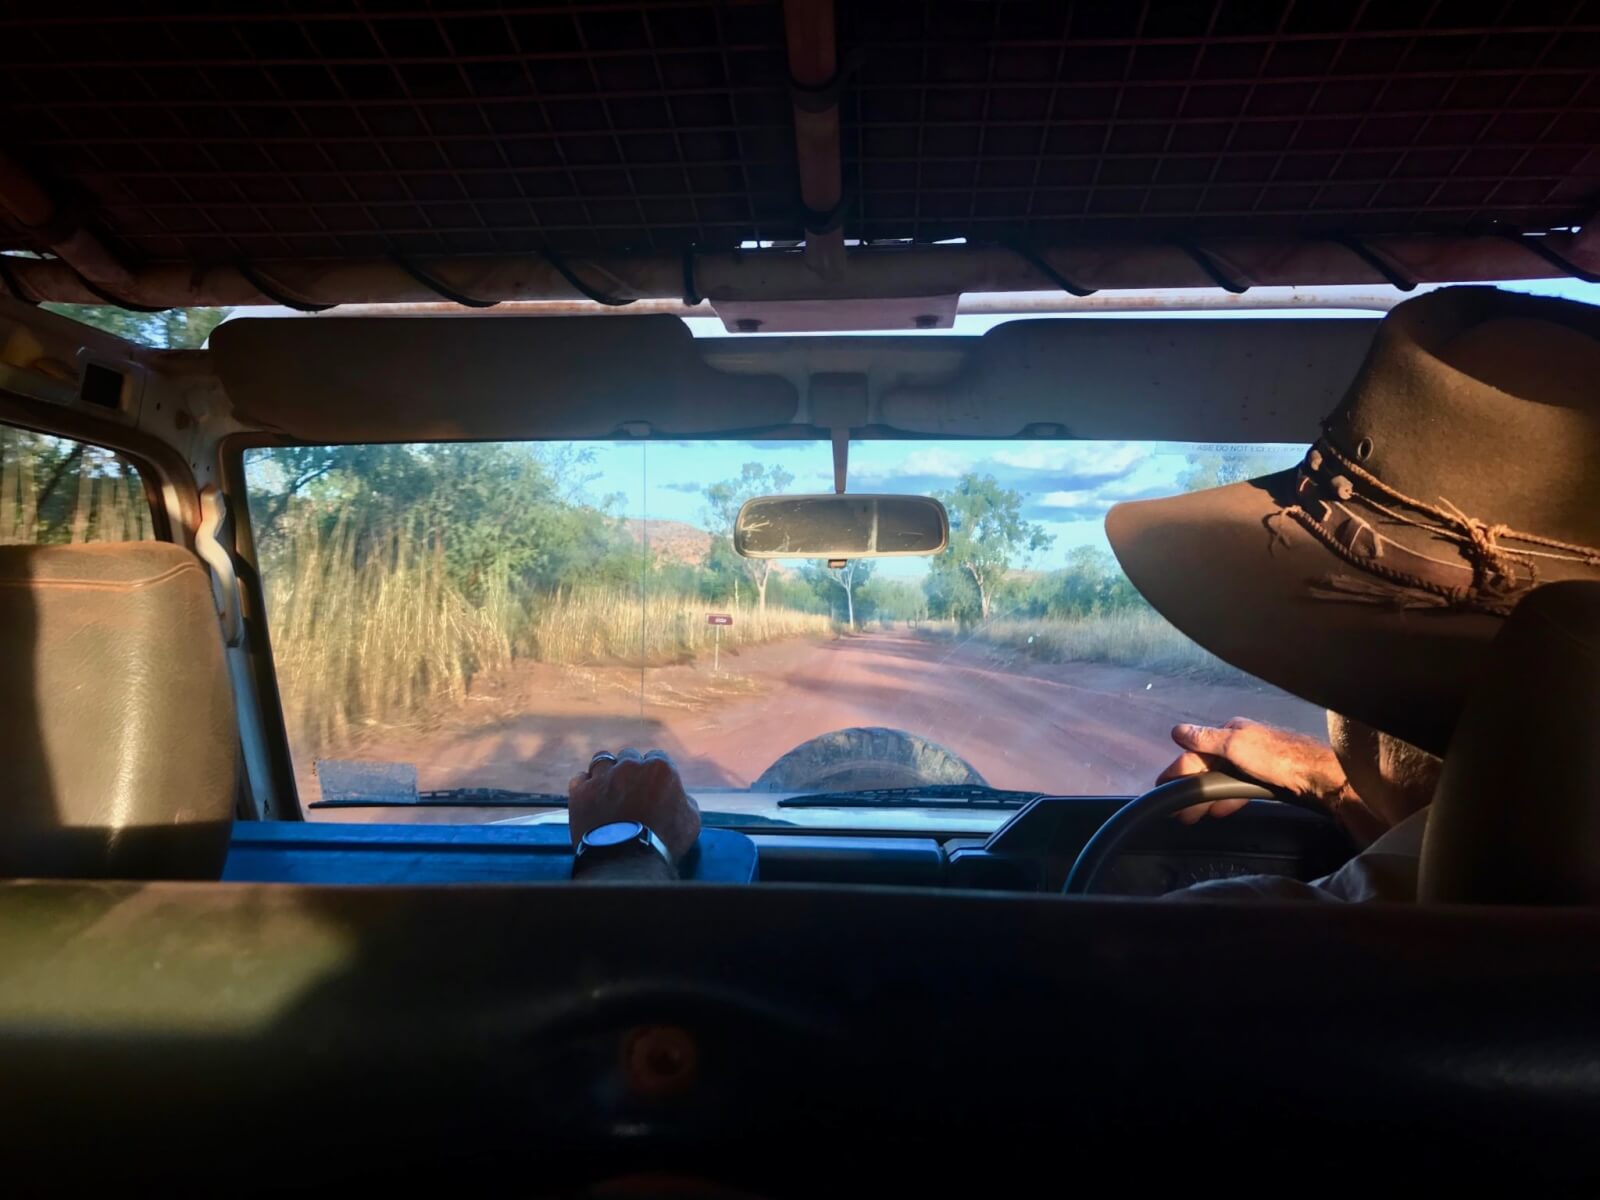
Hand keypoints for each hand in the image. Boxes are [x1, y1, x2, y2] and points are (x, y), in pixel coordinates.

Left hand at [568, 748, 701, 861]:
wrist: (626, 861)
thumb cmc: (663, 842)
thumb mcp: (691, 821)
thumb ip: (685, 800)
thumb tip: (680, 797)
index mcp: (659, 768)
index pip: (657, 757)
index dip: (654, 772)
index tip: (652, 786)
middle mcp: (630, 766)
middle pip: (629, 756)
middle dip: (630, 770)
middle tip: (631, 790)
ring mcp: (603, 777)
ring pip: (602, 760)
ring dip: (606, 771)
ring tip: (608, 788)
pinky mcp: (581, 791)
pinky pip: (580, 778)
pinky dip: (585, 786)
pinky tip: (590, 798)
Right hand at [1157, 717, 1364, 827]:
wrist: (1319, 776)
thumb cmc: (1276, 757)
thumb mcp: (1236, 744)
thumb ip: (1206, 740)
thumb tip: (1176, 731)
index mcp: (1231, 733)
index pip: (1195, 753)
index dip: (1177, 771)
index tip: (1161, 787)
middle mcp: (1239, 746)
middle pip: (1206, 770)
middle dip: (1189, 790)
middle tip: (1175, 811)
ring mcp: (1252, 764)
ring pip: (1220, 782)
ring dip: (1205, 799)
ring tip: (1190, 817)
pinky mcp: (1264, 781)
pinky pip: (1237, 790)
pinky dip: (1226, 801)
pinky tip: (1218, 811)